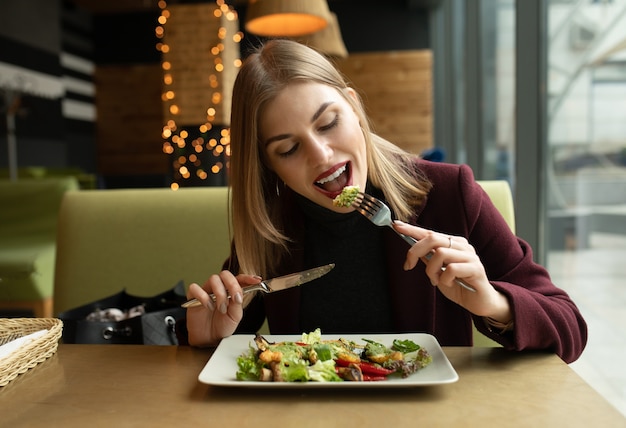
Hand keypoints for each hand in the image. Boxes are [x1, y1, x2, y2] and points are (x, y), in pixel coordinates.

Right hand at [185, 271, 260, 346]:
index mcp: (231, 291)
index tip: (256, 280)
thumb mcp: (235, 316)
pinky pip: (195, 288)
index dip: (247, 277)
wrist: (209, 339)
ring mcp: (206, 290)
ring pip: (213, 279)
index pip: (239, 278)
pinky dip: (203, 297)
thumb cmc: (222, 326)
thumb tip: (238, 294)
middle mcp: (219, 288)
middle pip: (225, 274)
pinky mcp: (193, 296)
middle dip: (232, 284)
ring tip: (222, 309)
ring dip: (220, 294)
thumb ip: (237, 304)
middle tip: (235, 298)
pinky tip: (208, 307)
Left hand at [393, 221, 511, 322]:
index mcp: (453, 243)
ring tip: (436, 280)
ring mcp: (470, 256)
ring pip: (440, 254)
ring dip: (432, 270)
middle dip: (415, 251)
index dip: (412, 229)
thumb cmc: (458, 285)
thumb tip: (412, 250)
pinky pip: (451, 269)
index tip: (396, 226)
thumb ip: (428, 259)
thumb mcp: (438, 271)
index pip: (429, 233)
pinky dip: (444, 279)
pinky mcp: (476, 268)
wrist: (479, 302)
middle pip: (433, 238)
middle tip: (408, 266)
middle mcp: (462, 246)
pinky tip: (449, 284)